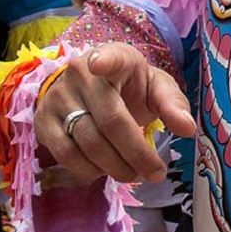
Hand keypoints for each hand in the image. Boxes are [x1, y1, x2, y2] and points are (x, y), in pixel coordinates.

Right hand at [35, 43, 194, 184]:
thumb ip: (173, 105)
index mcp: (115, 57)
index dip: (105, 61)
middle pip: (110, 122)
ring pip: (87, 142)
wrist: (90, 89)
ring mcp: (58, 96)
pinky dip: (88, 170)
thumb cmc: (129, 88)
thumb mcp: (156, 88)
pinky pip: (65, 154)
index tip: (101, 64)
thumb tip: (187, 129)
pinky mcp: (43, 120)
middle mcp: (80, 73)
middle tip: (155, 174)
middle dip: (136, 155)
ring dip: (115, 167)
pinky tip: (103, 169)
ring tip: (133, 174)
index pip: (109, 57)